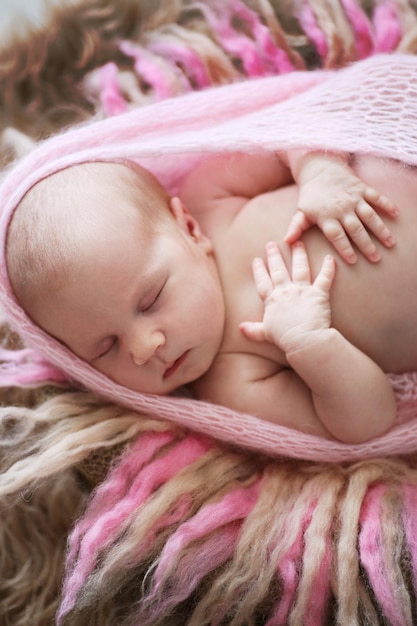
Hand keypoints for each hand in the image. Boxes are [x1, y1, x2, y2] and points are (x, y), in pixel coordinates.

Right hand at [240, 241, 335, 352]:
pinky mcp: (319, 294)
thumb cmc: (285, 338)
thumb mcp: (265, 333)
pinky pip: (325, 278)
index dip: (259, 270)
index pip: (263, 282)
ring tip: (298, 242)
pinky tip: (330, 258)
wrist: (304, 340)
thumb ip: (253, 329)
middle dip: (274, 255)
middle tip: (271, 244)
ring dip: (299, 254)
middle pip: (278, 270)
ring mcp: (302, 291)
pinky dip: (328, 268)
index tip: (256, 260)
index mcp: (272, 300)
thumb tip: (240, 328)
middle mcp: (286, 292)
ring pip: (300, 268)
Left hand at [284, 155, 398, 263]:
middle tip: (376, 258)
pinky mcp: (362, 188)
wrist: (319, 168)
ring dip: (380, 229)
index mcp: (326, 217)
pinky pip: (377, 197)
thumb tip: (287, 242)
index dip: (345, 248)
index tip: (353, 260)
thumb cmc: (310, 195)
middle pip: (356, 229)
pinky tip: (396, 215)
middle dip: (366, 245)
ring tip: (389, 243)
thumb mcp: (301, 212)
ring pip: (369, 215)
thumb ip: (296, 227)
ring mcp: (353, 198)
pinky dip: (387, 205)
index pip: (337, 236)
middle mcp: (341, 209)